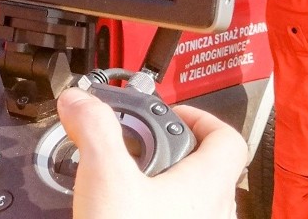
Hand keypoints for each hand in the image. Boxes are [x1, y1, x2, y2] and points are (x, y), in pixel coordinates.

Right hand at [57, 87, 246, 218]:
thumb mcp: (107, 178)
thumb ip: (95, 130)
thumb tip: (80, 100)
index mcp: (207, 184)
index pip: (227, 138)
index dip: (201, 118)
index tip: (171, 114)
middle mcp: (215, 212)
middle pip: (209, 168)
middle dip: (172, 153)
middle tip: (140, 151)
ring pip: (195, 202)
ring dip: (166, 188)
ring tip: (128, 186)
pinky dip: (160, 216)